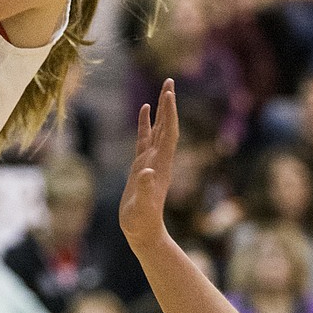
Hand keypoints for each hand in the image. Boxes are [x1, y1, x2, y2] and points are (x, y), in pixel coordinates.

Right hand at [119, 80, 178, 253]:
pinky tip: (144, 110)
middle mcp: (159, 159)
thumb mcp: (142, 207)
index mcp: (161, 165)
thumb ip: (146, 189)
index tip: (169, 93)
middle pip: (167, 126)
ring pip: (158, 129)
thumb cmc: (141, 221)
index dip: (170, 113)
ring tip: (163, 90)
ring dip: (161, 110)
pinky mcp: (141, 165)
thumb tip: (148, 172)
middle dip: (169, 104)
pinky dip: (145, 123)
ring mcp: (151, 160)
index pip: (169, 133)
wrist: (143, 231)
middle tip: (170, 81)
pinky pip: (144, 138)